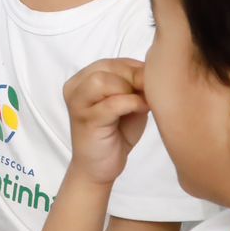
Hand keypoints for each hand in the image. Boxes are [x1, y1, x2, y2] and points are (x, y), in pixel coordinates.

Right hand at [62, 59, 150, 186]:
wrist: (99, 168)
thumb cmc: (116, 134)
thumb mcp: (128, 102)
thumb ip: (134, 85)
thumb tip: (155, 70)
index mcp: (83, 79)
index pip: (112, 62)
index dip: (135, 69)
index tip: (151, 84)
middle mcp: (75, 88)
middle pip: (107, 67)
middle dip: (133, 77)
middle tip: (149, 94)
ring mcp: (78, 104)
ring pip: (102, 80)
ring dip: (128, 89)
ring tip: (141, 103)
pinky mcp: (86, 121)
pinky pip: (111, 104)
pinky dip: (131, 103)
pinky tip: (142, 110)